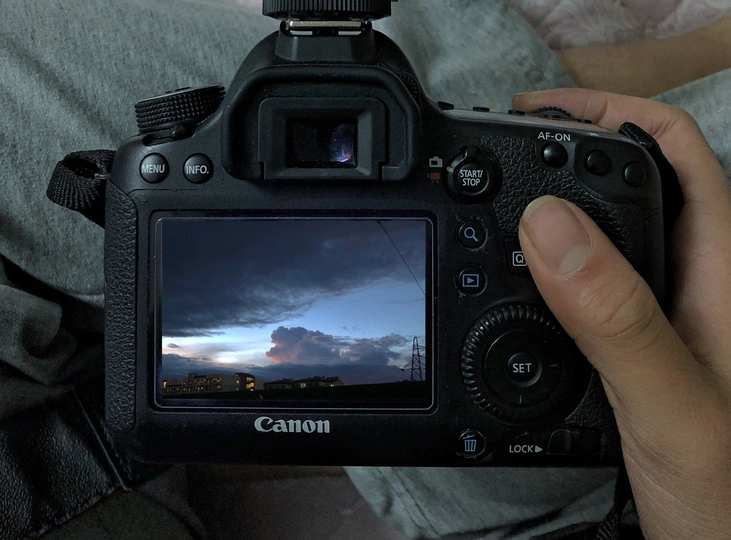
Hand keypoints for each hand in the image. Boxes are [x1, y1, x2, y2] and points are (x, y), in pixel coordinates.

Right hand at [512, 89, 730, 539]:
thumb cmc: (730, 494)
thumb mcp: (669, 401)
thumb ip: (615, 316)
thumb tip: (547, 225)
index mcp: (716, 269)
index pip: (672, 150)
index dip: (608, 111)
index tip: (534, 111)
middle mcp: (690, 281)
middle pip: (633, 180)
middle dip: (567, 148)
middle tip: (500, 147)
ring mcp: (660, 313)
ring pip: (603, 232)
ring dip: (549, 206)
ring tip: (493, 201)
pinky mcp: (631, 345)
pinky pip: (582, 284)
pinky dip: (539, 266)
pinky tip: (509, 280)